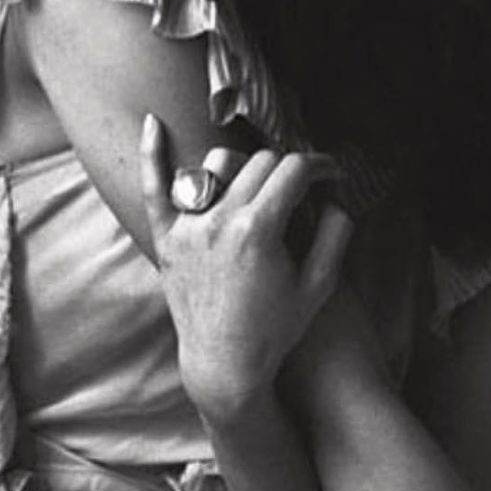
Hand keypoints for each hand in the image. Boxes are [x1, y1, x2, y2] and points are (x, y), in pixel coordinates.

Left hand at [139, 113, 354, 426]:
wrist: (224, 367)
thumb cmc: (275, 329)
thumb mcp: (319, 285)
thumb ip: (336, 233)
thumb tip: (339, 197)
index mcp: (258, 230)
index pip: (294, 171)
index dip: (321, 166)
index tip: (333, 174)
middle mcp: (218, 221)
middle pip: (260, 163)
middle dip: (289, 169)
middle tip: (303, 187)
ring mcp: (187, 228)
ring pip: (216, 165)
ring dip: (243, 166)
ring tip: (259, 183)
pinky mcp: (166, 240)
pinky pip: (154, 189)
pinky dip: (151, 155)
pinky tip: (152, 123)